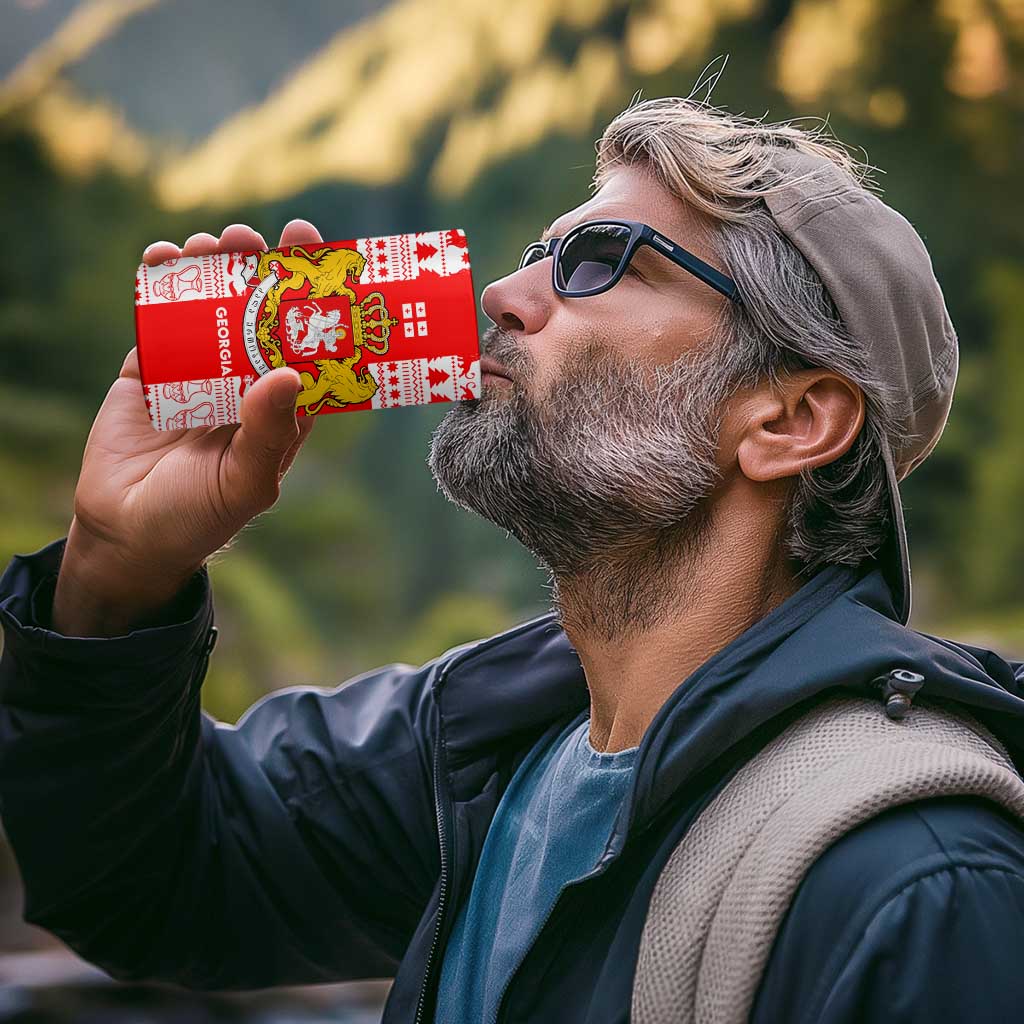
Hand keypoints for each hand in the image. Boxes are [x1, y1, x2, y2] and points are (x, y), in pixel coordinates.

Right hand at [52, 220, 321, 635]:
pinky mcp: (151, 368)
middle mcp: (246, 382)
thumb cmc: (199, 517)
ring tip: (214, 243)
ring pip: (212, 306)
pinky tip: (163, 257)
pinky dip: (160, 284)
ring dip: (214, 269)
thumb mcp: (244, 483)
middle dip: (262, 271)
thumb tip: (288, 373)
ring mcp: (198, 371)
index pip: (308, 346)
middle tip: (258, 237)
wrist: (126, 533)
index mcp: (282, 408)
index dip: (316, 303)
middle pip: (261, 314)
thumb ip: (268, 433)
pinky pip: (159, 317)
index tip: (320, 258)